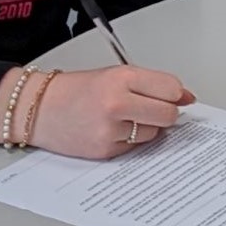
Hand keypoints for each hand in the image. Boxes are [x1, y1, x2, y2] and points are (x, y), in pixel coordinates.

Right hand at [3, 64, 194, 159]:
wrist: (39, 108)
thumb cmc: (77, 89)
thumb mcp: (115, 74)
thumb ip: (152, 83)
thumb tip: (186, 97)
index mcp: (122, 78)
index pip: (171, 89)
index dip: (176, 94)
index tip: (175, 96)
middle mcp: (117, 104)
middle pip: (168, 115)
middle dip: (166, 113)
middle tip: (154, 108)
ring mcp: (110, 130)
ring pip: (154, 133)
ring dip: (147, 127)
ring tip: (124, 117)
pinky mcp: (105, 151)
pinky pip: (135, 148)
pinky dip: (131, 140)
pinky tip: (113, 130)